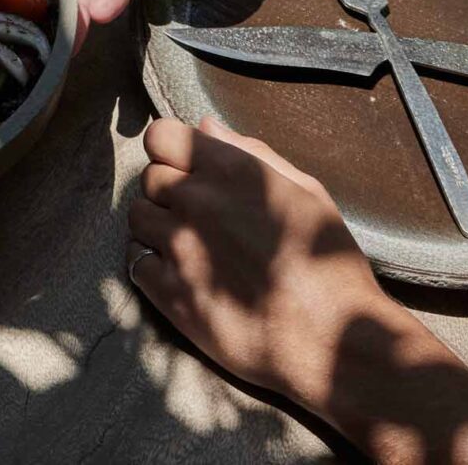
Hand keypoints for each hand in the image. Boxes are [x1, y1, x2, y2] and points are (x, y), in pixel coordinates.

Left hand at [127, 116, 396, 404]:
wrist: (332, 339)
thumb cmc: (328, 264)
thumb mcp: (306, 193)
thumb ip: (251, 153)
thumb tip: (207, 127)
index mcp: (230, 171)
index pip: (161, 136)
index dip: (171, 149)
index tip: (186, 166)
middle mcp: (197, 202)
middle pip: (150, 177)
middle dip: (169, 189)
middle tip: (198, 214)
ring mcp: (179, 248)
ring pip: (137, 217)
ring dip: (156, 225)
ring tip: (189, 244)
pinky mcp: (170, 294)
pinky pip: (135, 262)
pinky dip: (150, 264)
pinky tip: (179, 273)